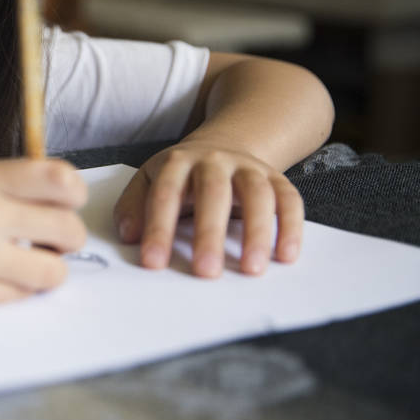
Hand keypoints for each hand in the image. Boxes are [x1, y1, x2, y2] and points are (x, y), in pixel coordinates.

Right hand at [0, 159, 87, 304]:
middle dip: (64, 237)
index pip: (61, 180)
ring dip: (45, 270)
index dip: (72, 194)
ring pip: (52, 273)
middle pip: (69, 230)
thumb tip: (43, 201)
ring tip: (20, 263)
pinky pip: (17, 299)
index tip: (61, 201)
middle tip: (44, 239)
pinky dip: (14, 291)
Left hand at [113, 141, 303, 276]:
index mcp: (177, 162)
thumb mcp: (149, 182)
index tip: (154, 262)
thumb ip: (133, 206)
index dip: (158, 228)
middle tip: (205, 272)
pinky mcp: (276, 179)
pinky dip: (290, 227)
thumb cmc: (180, 177)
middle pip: (213, 192)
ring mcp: (248, 168)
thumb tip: (128, 236)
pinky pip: (289, 200)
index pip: (165, 194)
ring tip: (251, 270)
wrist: (220, 147)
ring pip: (257, 195)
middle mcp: (214, 160)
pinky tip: (286, 256)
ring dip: (256, 232)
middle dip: (209, 233)